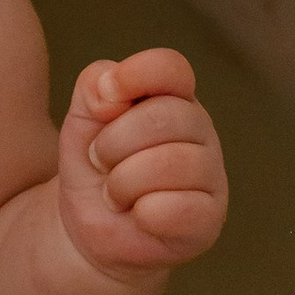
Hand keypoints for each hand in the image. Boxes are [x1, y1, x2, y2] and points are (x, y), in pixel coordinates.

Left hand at [58, 49, 226, 278]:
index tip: (104, 101)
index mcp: (173, 97)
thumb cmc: (95, 166)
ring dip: (122, 182)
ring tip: (116, 192)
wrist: (92, 226)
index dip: (135, 76)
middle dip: (113, 142)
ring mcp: (211, 174)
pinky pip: (175, 207)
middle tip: (101, 161)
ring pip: (168, 163)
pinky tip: (139, 215)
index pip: (171, 68)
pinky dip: (142, 213)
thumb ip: (94, 87)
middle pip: (162, 116)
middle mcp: (200, 131)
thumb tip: (113, 87)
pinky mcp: (209, 218)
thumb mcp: (82, 118)